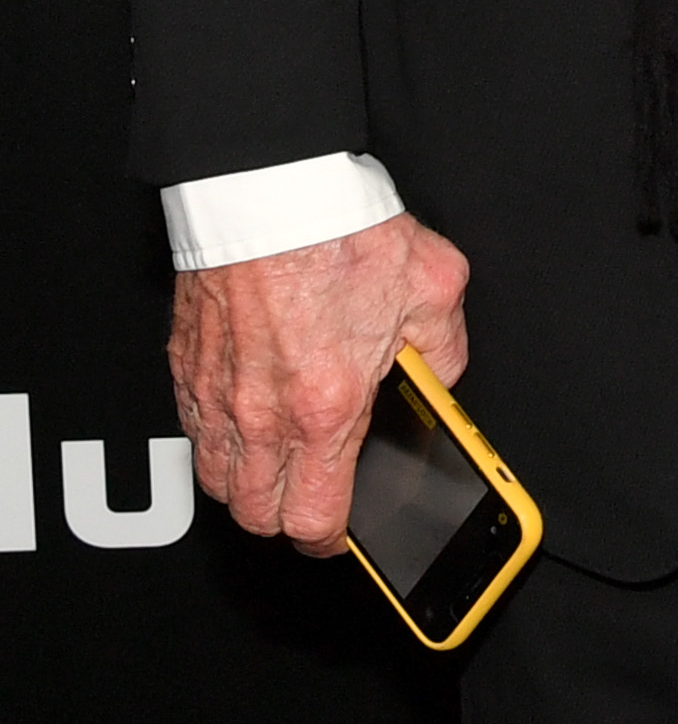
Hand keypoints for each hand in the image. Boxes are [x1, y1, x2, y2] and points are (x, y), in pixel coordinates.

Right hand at [168, 214, 470, 554]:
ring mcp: (217, 391)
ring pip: (219, 482)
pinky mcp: (187, 364)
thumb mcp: (433, 286)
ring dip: (250, 484)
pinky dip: (218, 440)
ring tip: (283, 459)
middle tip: (316, 491)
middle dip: (288, 517)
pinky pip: (194, 433)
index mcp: (326, 405)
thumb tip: (440, 382)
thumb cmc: (342, 228)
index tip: (346, 530)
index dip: (334, 539)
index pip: (315, 521)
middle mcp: (262, 412)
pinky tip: (247, 416)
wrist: (271, 184)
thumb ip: (443, 351)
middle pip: (257, 517)